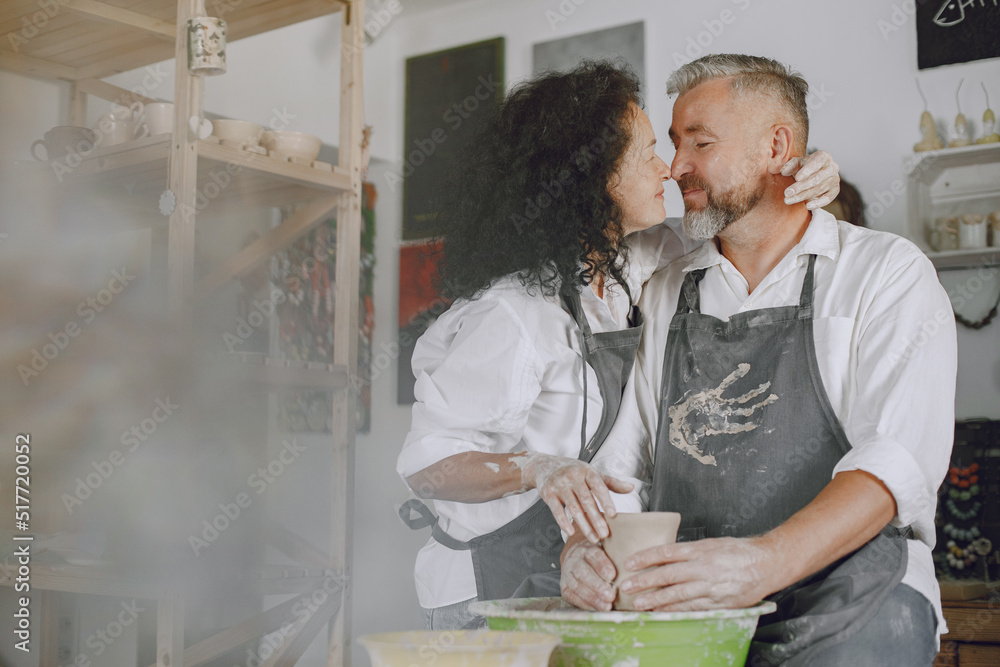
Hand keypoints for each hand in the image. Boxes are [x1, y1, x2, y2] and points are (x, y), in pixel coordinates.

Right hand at [519, 453, 633, 542]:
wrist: (544, 465)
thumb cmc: (573, 471)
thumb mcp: (592, 473)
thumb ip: (611, 483)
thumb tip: (631, 487)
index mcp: (586, 471)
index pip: (598, 486)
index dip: (606, 501)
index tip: (613, 515)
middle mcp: (572, 476)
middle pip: (586, 500)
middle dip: (596, 519)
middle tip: (605, 534)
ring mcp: (559, 485)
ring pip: (573, 508)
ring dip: (584, 525)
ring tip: (593, 538)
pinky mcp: (548, 493)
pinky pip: (556, 510)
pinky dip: (563, 522)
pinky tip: (571, 532)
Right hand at [560, 537, 616, 610]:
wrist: (577, 559)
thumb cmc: (599, 558)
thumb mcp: (607, 551)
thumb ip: (618, 556)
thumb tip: (637, 565)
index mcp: (586, 548)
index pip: (593, 555)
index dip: (602, 565)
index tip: (612, 575)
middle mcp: (574, 560)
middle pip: (583, 572)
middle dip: (597, 585)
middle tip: (611, 596)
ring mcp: (567, 574)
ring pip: (577, 586)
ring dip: (593, 598)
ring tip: (607, 606)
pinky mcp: (565, 588)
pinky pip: (573, 597)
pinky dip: (586, 604)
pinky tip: (598, 609)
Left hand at [620, 536, 777, 611]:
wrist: (767, 563)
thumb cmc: (739, 552)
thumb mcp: (712, 543)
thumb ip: (690, 551)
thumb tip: (666, 556)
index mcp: (700, 549)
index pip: (666, 552)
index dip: (646, 558)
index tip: (630, 562)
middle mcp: (703, 567)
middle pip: (668, 575)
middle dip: (645, 581)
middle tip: (627, 586)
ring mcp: (711, 587)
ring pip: (678, 594)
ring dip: (657, 600)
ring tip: (640, 603)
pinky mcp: (719, 602)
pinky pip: (693, 607)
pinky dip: (676, 611)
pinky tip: (663, 613)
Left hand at [781, 150, 839, 209]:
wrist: (815, 173)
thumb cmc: (805, 166)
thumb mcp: (797, 163)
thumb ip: (790, 165)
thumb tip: (783, 171)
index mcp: (824, 156)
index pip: (817, 162)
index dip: (807, 170)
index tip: (797, 178)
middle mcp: (832, 167)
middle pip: (816, 179)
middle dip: (800, 187)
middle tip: (787, 193)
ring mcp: (834, 179)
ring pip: (818, 189)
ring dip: (802, 196)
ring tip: (788, 200)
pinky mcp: (835, 190)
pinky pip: (827, 198)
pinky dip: (818, 203)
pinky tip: (808, 206)